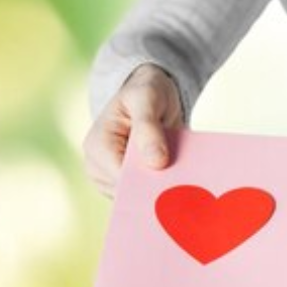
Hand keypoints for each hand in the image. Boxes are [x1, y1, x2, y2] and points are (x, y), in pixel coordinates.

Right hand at [82, 63, 183, 197]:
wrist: (150, 94)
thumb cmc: (145, 91)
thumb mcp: (147, 99)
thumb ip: (148, 128)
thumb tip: (156, 163)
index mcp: (98, 146)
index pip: (121, 178)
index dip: (146, 184)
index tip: (174, 185)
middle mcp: (100, 167)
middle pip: (129, 191)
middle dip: (156, 189)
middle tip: (187, 188)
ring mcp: (113, 177)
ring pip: (139, 196)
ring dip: (162, 190)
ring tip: (187, 182)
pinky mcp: (130, 181)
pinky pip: (147, 192)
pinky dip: (164, 187)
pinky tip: (183, 182)